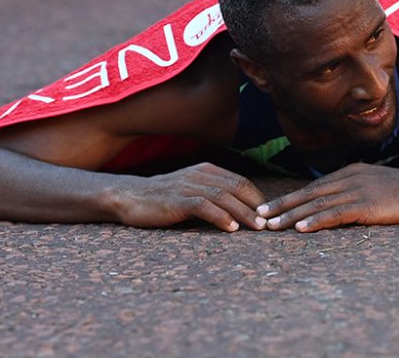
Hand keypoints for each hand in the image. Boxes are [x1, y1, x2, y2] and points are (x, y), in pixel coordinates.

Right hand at [115, 162, 266, 231]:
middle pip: (237, 187)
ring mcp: (188, 186)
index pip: (241, 182)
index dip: (257, 198)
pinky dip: (220, 217)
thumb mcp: (191, 190)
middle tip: (270, 224)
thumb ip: (213, 195)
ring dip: (244, 213)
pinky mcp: (177, 200)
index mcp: (207, 170)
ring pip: (224, 197)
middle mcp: (200, 175)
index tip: (269, 216)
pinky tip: (231, 228)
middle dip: (256, 206)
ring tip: (257, 228)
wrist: (129, 196)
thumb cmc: (163, 198)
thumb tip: (240, 211)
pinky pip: (204, 206)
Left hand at [257, 163, 398, 231]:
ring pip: (316, 205)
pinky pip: (335, 215)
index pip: (313, 187)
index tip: (270, 207)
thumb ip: (356, 189)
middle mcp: (348, 179)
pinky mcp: (366, 207)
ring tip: (272, 226)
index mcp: (350, 172)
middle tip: (259, 217)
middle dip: (282, 206)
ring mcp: (356, 192)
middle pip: (308, 194)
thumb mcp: (376, 183)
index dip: (290, 198)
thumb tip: (339, 203)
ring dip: (292, 216)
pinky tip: (300, 229)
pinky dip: (315, 222)